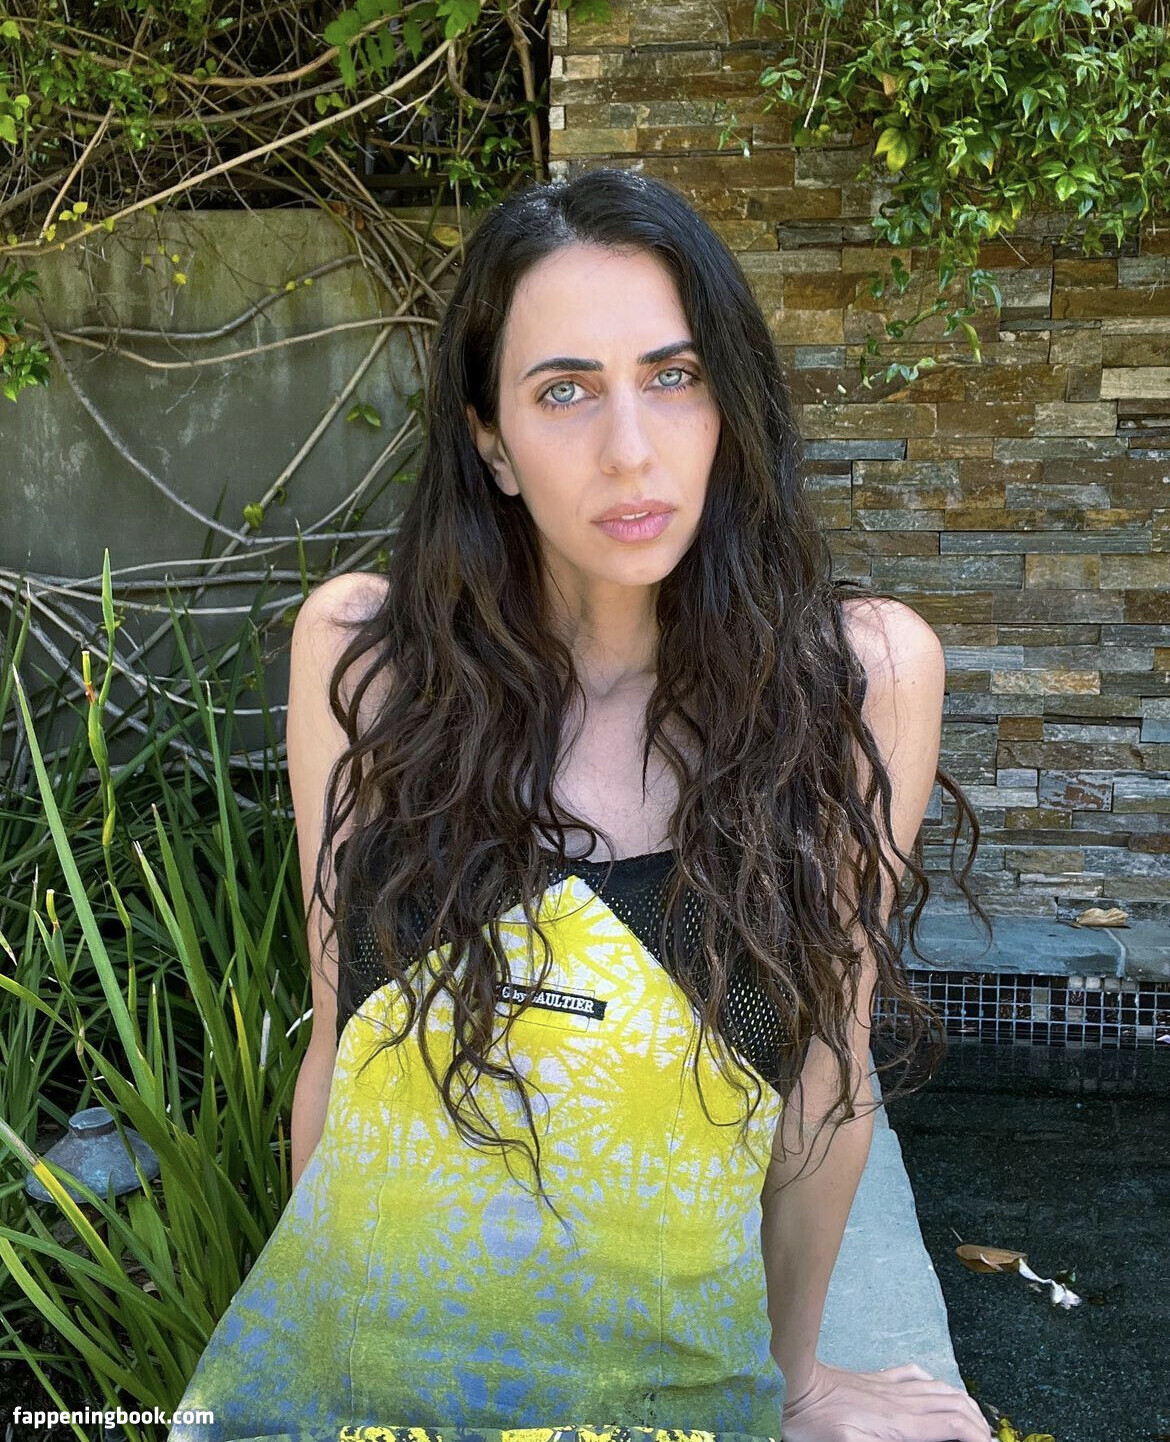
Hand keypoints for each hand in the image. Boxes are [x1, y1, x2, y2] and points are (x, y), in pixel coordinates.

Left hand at [781, 1359, 993, 1441]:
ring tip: (975, 1419)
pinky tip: (936, 1386)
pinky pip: (913, 1375)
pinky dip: (934, 1382)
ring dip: (962, 1403)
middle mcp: (901, 1402)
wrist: (795, 1384)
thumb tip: (916, 1439)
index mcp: (900, 1423)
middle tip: (988, 1438)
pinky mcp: (876, 1378)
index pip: (952, 1427)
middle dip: (978, 1424)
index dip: (977, 1437)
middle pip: (954, 1407)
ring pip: (939, 1390)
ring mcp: (889, 1387)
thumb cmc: (816, 1422)